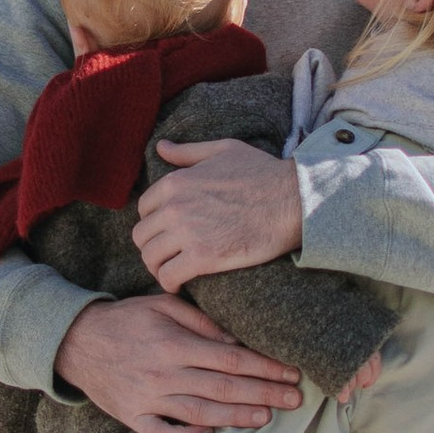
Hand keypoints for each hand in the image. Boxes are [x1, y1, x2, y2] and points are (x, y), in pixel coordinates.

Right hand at [56, 291, 302, 432]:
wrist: (75, 341)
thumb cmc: (126, 319)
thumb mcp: (162, 305)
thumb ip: (201, 323)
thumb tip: (236, 342)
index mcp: (174, 344)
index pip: (232, 360)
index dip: (266, 368)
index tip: (291, 374)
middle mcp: (164, 374)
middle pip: (225, 389)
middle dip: (265, 395)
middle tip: (295, 401)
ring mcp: (147, 399)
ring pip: (202, 413)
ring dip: (238, 417)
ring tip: (267, 418)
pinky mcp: (132, 417)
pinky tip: (213, 430)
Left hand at [134, 138, 303, 290]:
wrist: (291, 200)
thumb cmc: (262, 173)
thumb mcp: (222, 150)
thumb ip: (188, 152)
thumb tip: (161, 147)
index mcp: (176, 182)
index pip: (144, 208)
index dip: (154, 222)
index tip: (166, 232)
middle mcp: (174, 207)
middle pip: (142, 235)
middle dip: (152, 246)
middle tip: (168, 255)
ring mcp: (187, 232)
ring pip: (150, 258)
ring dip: (157, 267)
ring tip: (170, 271)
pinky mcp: (203, 257)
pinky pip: (169, 276)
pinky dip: (170, 283)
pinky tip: (179, 284)